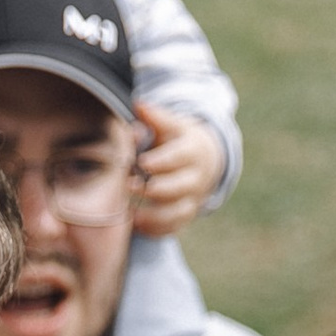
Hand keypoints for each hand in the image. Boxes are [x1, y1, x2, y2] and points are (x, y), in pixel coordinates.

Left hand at [132, 99, 228, 237]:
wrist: (204, 159)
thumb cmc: (178, 139)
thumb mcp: (171, 125)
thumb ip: (155, 118)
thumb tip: (139, 104)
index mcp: (192, 150)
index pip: (179, 157)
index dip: (162, 161)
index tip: (142, 163)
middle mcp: (196, 177)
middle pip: (180, 186)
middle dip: (156, 189)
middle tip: (131, 186)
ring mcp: (193, 198)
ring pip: (179, 212)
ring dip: (156, 216)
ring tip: (133, 214)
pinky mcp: (186, 215)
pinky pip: (175, 227)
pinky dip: (157, 230)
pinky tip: (137, 226)